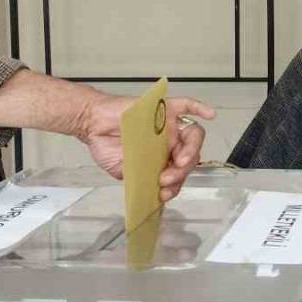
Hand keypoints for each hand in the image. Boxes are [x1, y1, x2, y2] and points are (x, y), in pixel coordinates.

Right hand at [77, 94, 215, 202]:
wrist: (92, 124)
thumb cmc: (108, 147)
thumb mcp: (125, 172)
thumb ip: (141, 181)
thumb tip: (154, 196)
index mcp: (163, 159)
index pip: (180, 173)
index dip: (176, 185)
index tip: (163, 193)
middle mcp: (171, 143)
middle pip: (190, 156)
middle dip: (181, 172)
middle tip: (166, 178)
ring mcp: (169, 126)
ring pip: (193, 135)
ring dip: (191, 150)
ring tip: (179, 160)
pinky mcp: (164, 108)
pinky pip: (187, 105)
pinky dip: (200, 108)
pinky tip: (209, 115)